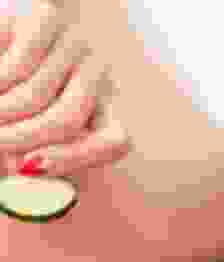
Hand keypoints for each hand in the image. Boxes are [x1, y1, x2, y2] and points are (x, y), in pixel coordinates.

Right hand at [0, 0, 130, 175]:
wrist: (6, 52)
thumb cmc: (22, 111)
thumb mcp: (38, 137)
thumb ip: (48, 162)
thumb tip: (41, 182)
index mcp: (108, 114)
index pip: (114, 141)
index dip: (74, 157)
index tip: (31, 167)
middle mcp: (100, 80)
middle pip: (66, 119)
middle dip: (21, 137)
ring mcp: (77, 48)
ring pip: (36, 94)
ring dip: (2, 112)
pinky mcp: (48, 19)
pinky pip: (21, 64)